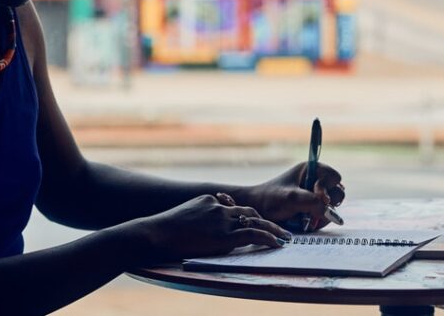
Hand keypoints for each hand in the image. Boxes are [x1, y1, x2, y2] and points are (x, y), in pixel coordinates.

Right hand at [133, 194, 291, 262]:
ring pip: (254, 221)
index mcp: (209, 201)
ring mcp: (222, 220)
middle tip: (281, 228)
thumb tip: (204, 229)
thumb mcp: (184, 216)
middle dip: (267, 220)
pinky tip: (276, 243)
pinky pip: (251, 233)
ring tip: (286, 237)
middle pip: (249, 210)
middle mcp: (218, 207)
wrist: (157, 232)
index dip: (248, 214)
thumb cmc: (165, 229)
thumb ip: (198, 218)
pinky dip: (267, 237)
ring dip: (273, 229)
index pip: (234, 206)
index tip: (257, 220)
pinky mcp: (224, 234)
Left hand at [237, 162, 344, 231]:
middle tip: (312, 211)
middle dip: (328, 203)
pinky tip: (307, 222)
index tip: (318, 197)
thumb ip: (312, 201)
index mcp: (311, 170)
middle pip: (338, 192)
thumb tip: (331, 211)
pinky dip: (320, 221)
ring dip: (323, 214)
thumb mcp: (291, 198)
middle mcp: (316, 181)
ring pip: (334, 206)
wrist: (259, 212)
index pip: (334, 176)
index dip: (328, 187)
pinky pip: (328, 216)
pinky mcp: (315, 209)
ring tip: (307, 218)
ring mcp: (317, 196)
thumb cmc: (271, 199)